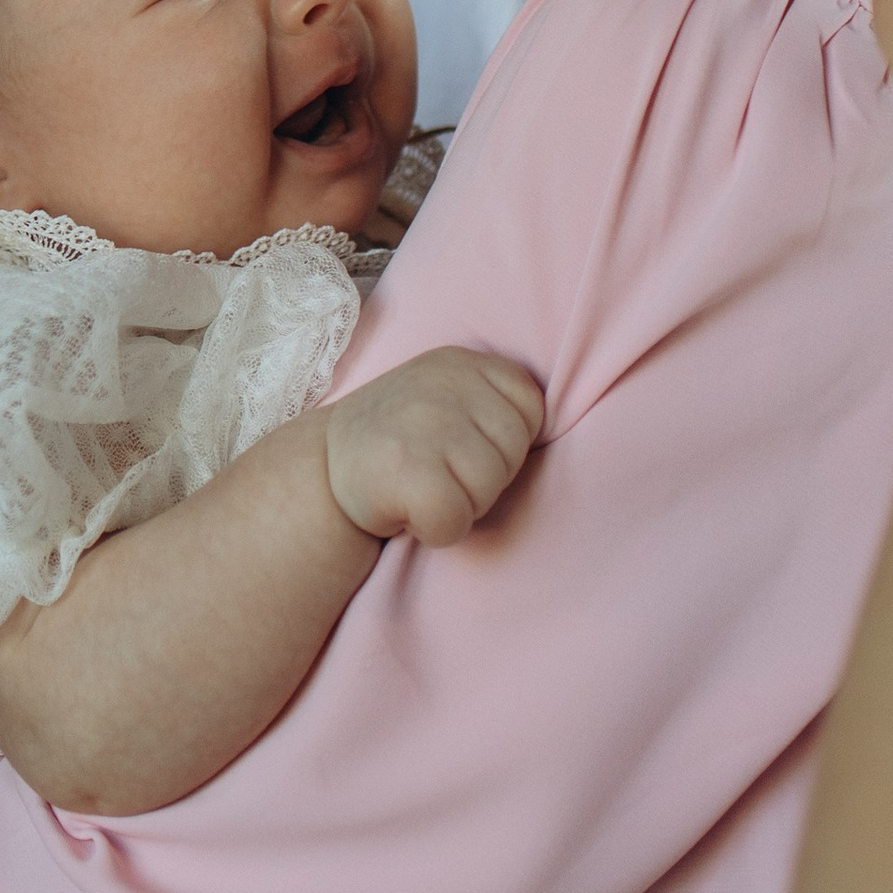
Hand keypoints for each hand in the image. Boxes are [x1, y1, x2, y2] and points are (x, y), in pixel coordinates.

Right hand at [323, 346, 543, 544]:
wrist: (317, 475)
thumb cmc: (396, 446)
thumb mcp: (442, 398)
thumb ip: (490, 401)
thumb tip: (575, 414)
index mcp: (460, 362)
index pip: (530, 410)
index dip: (497, 446)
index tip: (453, 448)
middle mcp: (444, 384)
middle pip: (513, 453)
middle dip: (480, 479)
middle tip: (431, 471)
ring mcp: (426, 424)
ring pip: (490, 488)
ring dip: (459, 504)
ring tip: (418, 486)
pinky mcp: (409, 471)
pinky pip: (457, 520)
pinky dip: (436, 530)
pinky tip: (406, 510)